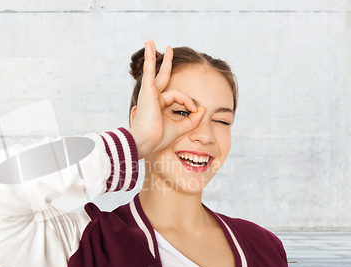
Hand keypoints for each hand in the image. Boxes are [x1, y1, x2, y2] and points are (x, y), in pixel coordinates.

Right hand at [129, 40, 205, 159]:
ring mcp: (149, 93)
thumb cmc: (159, 138)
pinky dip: (149, 58)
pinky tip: (149, 45)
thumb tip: (203, 109)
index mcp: (158, 106)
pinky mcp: (148, 91)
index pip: (177, 97)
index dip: (189, 103)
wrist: (147, 140)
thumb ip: (193, 119)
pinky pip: (150, 71)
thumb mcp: (181, 128)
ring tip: (150, 41)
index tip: (196, 111)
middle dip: (166, 64)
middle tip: (169, 49)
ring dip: (155, 56)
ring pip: (157, 72)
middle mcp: (153, 98)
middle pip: (163, 77)